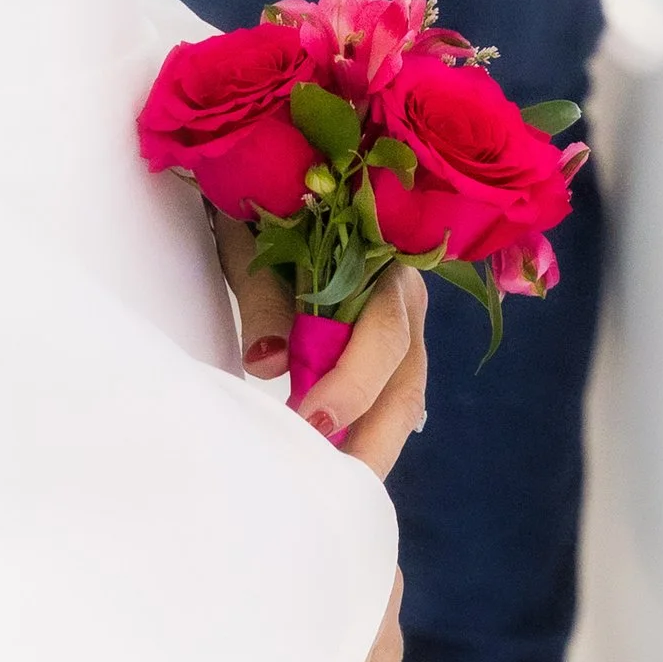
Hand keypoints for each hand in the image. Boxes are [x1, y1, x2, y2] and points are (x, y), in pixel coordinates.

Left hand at [211, 217, 428, 477]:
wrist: (276, 170)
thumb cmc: (264, 202)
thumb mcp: (255, 236)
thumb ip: (265, 294)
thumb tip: (267, 363)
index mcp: (386, 255)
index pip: (386, 330)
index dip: (352, 382)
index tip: (309, 420)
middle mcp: (406, 292)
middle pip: (407, 376)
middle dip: (372, 437)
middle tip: (333, 487)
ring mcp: (404, 322)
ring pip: (405, 393)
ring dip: (373, 444)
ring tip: (337, 490)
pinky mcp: (388, 345)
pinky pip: (389, 395)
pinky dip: (366, 431)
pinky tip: (339, 465)